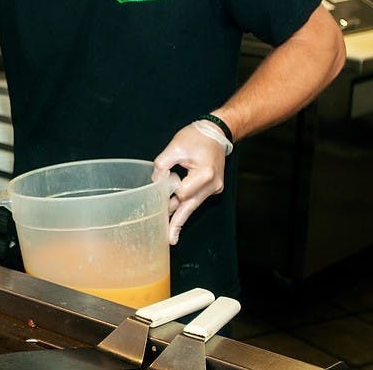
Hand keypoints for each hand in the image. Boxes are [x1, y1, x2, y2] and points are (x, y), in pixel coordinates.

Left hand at [152, 122, 227, 244]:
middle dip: (178, 222)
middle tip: (170, 239)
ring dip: (179, 215)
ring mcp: (214, 188)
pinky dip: (184, 205)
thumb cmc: (197, 137)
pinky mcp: (211, 188)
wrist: (217, 133)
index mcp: (206, 174)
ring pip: (193, 204)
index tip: (158, 191)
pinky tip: (174, 217)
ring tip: (170, 234)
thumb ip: (163, 164)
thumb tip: (155, 181)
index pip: (183, 192)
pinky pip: (195, 199)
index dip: (169, 192)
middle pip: (190, 206)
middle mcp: (212, 185)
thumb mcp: (176, 146)